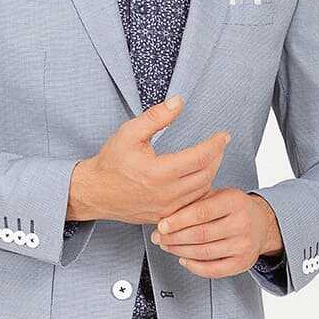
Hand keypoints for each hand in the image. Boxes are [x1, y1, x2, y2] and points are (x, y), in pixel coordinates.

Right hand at [68, 97, 229, 224]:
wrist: (95, 193)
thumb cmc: (111, 162)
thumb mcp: (129, 132)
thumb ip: (156, 116)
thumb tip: (178, 102)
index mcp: (157, 172)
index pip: (199, 157)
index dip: (216, 144)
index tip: (224, 135)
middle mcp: (165, 194)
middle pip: (206, 174)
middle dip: (217, 157)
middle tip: (219, 145)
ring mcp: (166, 209)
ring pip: (202, 191)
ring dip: (210, 173)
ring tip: (211, 158)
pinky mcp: (165, 217)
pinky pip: (193, 205)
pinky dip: (201, 190)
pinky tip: (200, 177)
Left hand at [151, 188, 283, 276]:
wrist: (261, 223)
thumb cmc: (233, 208)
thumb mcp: (218, 195)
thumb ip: (196, 201)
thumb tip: (165, 212)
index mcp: (234, 201)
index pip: (201, 212)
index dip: (178, 221)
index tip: (162, 225)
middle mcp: (242, 223)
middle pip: (200, 235)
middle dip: (174, 238)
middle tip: (158, 237)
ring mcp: (244, 245)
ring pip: (204, 253)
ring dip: (179, 251)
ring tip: (167, 246)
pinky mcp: (242, 263)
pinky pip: (213, 269)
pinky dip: (194, 266)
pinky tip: (184, 259)